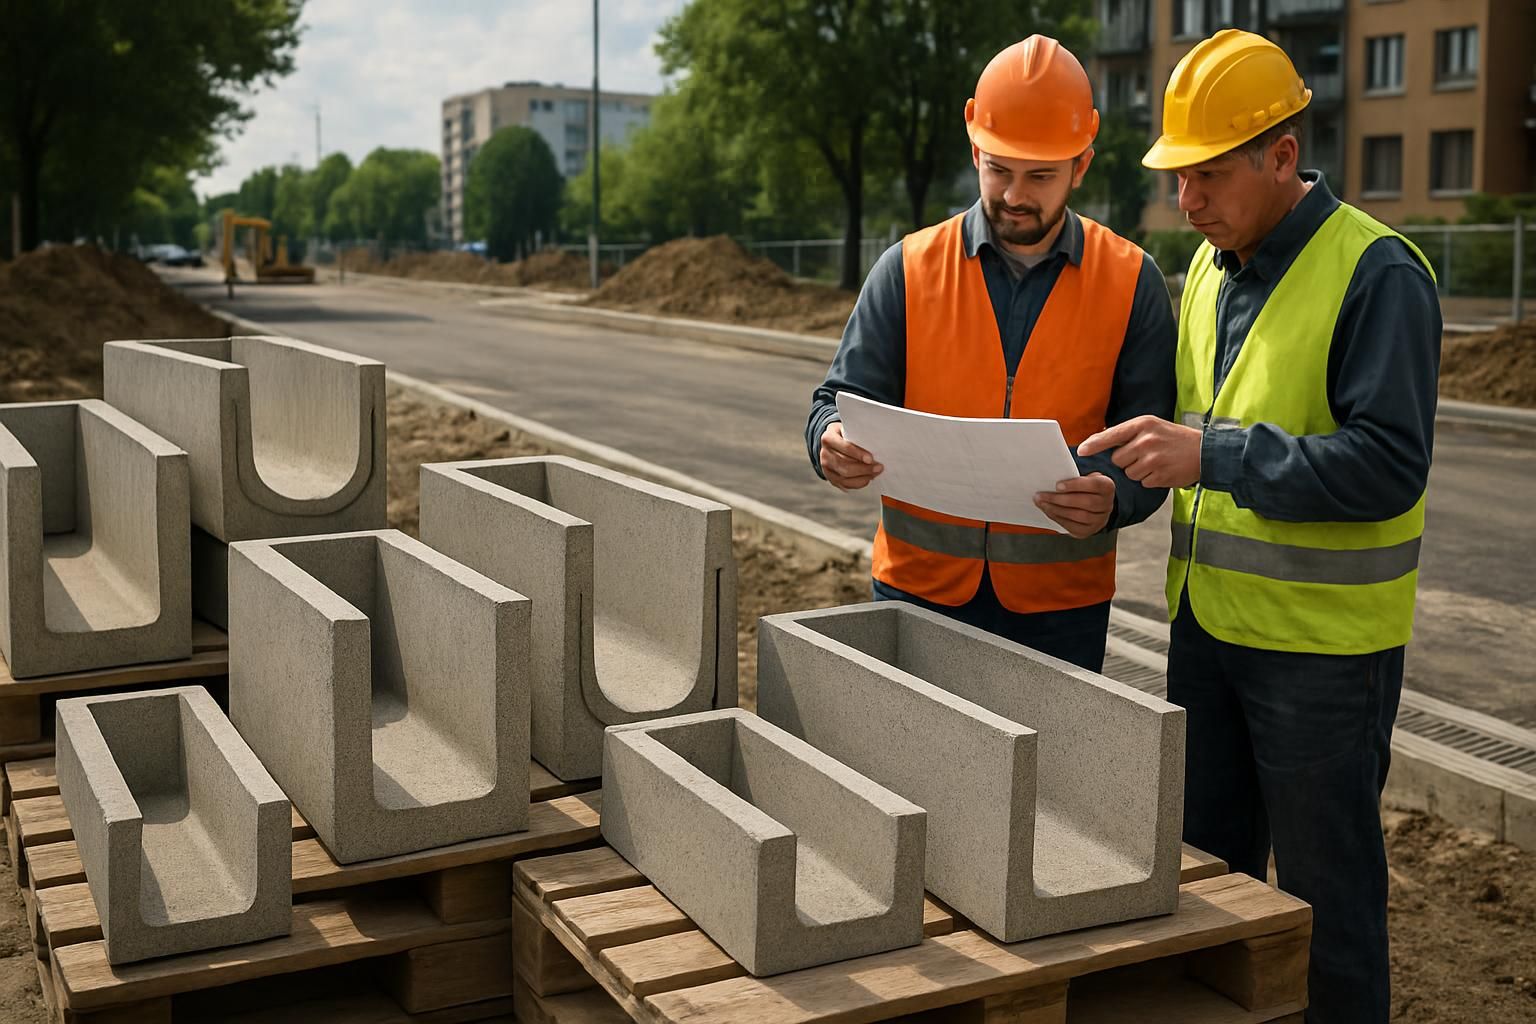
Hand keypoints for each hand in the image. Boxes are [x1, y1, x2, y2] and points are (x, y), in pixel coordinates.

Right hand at [819, 421, 882, 490]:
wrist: (832, 443)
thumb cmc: (845, 435)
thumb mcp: (849, 429)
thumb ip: (859, 435)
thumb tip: (877, 443)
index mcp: (828, 438)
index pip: (844, 447)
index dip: (858, 454)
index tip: (871, 459)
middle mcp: (824, 454)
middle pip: (844, 466)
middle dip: (864, 468)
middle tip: (879, 467)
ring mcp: (826, 468)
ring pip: (845, 477)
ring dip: (863, 477)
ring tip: (875, 473)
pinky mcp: (831, 478)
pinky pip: (845, 484)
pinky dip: (858, 483)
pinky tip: (867, 478)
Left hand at [1034, 473, 1115, 537]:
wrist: (1094, 506)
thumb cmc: (1085, 488)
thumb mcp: (1085, 477)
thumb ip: (1074, 475)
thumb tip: (1054, 475)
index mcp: (1107, 487)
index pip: (1094, 485)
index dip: (1076, 485)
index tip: (1058, 485)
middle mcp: (1106, 504)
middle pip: (1086, 502)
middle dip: (1060, 499)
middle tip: (1042, 495)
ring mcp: (1100, 520)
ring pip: (1079, 516)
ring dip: (1057, 510)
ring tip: (1042, 503)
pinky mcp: (1089, 530)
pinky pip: (1073, 526)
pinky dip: (1058, 519)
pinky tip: (1048, 511)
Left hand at [1077, 416, 1201, 488]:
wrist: (1204, 452)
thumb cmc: (1174, 438)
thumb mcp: (1152, 426)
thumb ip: (1128, 431)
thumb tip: (1100, 438)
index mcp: (1143, 424)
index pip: (1111, 435)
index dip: (1094, 444)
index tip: (1081, 451)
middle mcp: (1146, 440)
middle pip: (1117, 459)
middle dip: (1126, 460)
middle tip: (1144, 455)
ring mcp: (1153, 459)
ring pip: (1129, 473)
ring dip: (1138, 471)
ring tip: (1156, 462)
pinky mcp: (1160, 475)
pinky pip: (1142, 482)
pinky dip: (1149, 479)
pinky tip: (1162, 470)